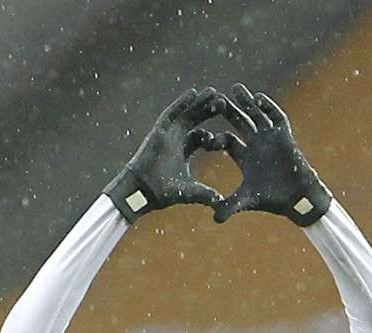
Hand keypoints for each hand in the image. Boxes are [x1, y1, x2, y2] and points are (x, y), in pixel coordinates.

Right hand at [104, 87, 233, 221]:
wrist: (142, 191)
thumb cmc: (162, 192)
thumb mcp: (190, 191)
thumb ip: (206, 194)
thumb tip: (222, 202)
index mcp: (184, 151)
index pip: (202, 137)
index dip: (214, 133)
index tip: (229, 129)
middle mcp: (176, 139)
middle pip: (195, 120)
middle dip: (209, 111)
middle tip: (224, 101)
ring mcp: (168, 133)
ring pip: (186, 113)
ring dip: (199, 102)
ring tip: (213, 91)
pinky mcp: (159, 130)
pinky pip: (172, 113)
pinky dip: (182, 103)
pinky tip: (194, 93)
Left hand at [212, 84, 331, 225]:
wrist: (297, 197)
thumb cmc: (272, 199)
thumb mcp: (247, 200)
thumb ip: (229, 206)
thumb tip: (213, 218)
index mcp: (244, 156)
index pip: (226, 140)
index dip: (215, 138)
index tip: (202, 134)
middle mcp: (255, 143)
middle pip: (239, 122)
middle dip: (228, 111)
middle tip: (214, 98)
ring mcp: (270, 138)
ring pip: (256, 115)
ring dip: (247, 102)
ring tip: (235, 88)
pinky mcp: (284, 135)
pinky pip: (276, 117)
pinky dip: (268, 108)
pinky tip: (258, 98)